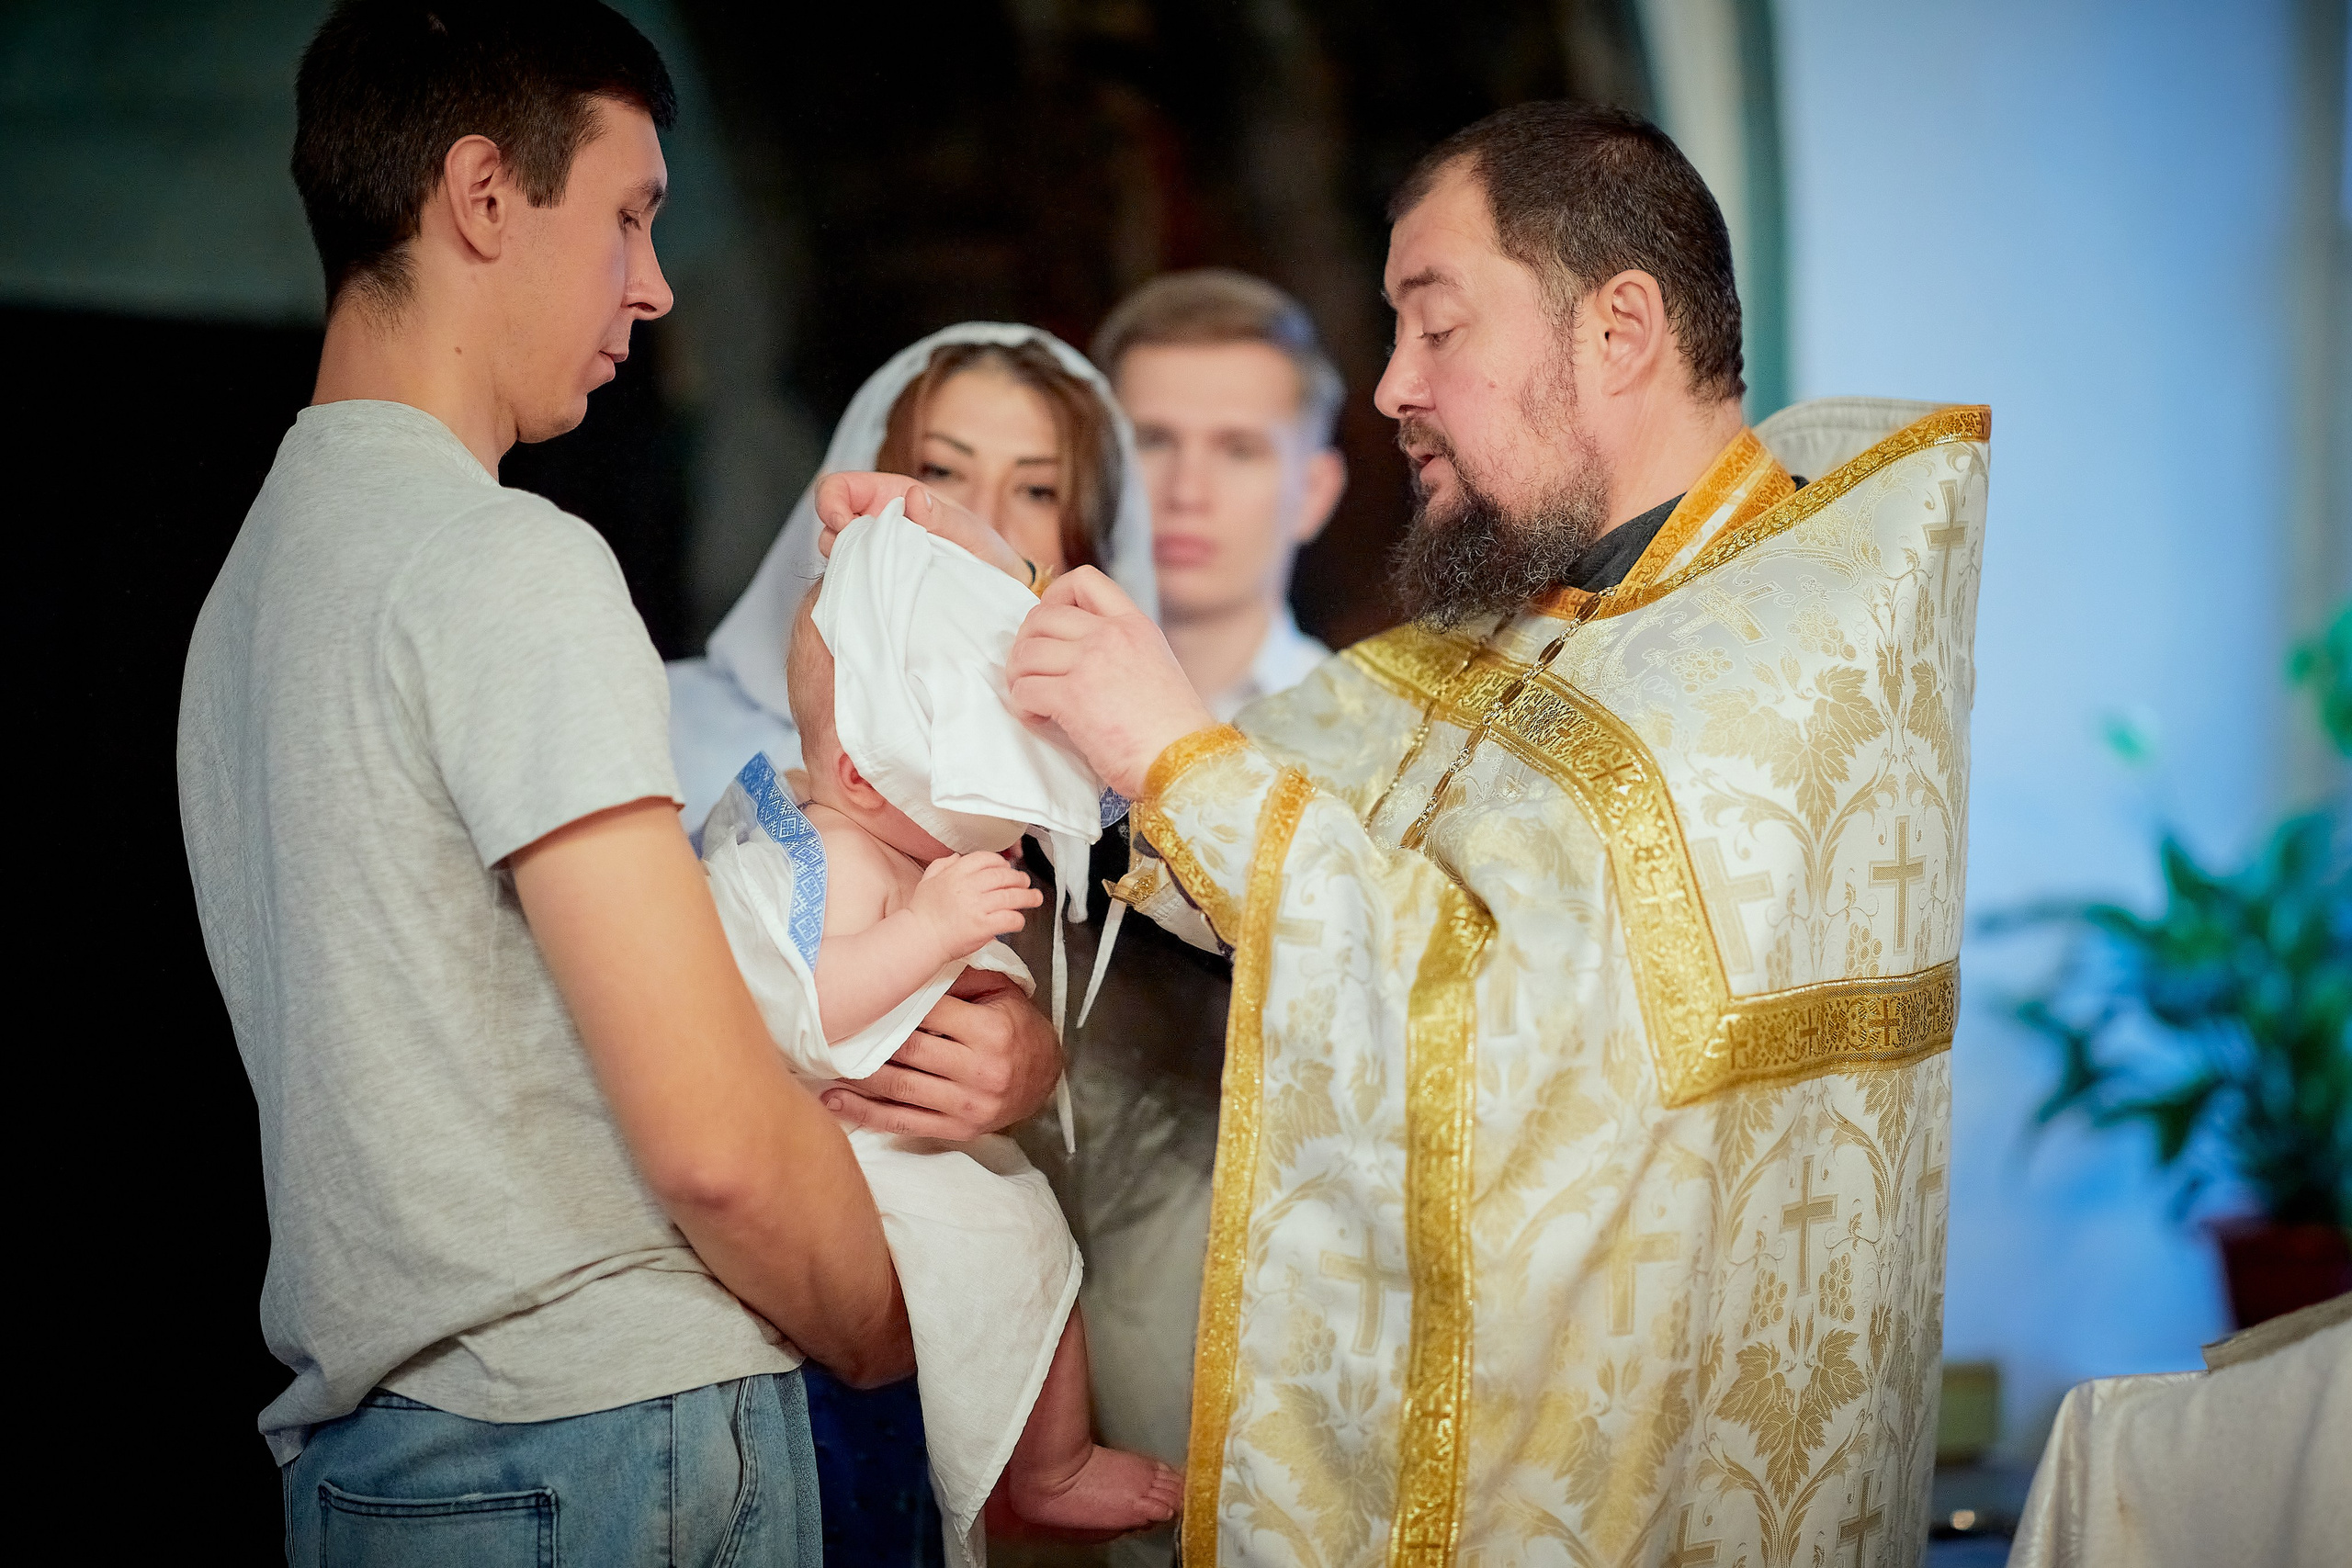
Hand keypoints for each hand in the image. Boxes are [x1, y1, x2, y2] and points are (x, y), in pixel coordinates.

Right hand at [814, 472, 1028, 581]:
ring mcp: (876, 553)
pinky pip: (852, 582)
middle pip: (830, 523)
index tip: (843, 525)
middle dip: (836, 539)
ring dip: (848, 566)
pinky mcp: (877, 582)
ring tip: (880, 580)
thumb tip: (915, 497)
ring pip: (837, 554)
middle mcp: (878, 521)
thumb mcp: (971, 531)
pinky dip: (857, 587)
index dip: (831, 501)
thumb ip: (943, 516)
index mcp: (894, 496)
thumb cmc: (985, 552)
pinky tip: (880, 596)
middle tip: (864, 561)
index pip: (842, 487)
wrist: (996, 588)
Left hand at [820, 968, 1062, 1138]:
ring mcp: (965, 1105)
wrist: (1046, 1080)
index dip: (893, 1001)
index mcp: (990, 1032)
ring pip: (898, 1086)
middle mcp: (979, 1070)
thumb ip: (963, 978)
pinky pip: (902, 1122)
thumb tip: (919, 960)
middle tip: (829, 1023)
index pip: (930, 1012)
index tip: (862, 992)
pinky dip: (864, 1113)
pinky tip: (835, 1101)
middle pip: (908, 1049)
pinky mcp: (955, 1129)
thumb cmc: (1018, 1028)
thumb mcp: (1002, 994)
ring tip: (821, 1060)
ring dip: (856, 1074)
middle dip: (867, 1037)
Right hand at [909, 851, 1042, 960]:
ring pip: (1012, 896)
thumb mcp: (927, 881)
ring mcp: (977, 906)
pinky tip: (1018, 920)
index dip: (1001, 862)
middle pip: (1004, 876)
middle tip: (1025, 882)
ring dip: (1028, 897)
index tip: (1007, 867)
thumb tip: (957, 858)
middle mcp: (968, 887)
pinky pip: (1009, 918)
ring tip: (1034, 898)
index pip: (986, 859)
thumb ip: (942, 865)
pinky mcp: (984, 926)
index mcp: (956, 873)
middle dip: (1019, 878)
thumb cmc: (923, 914)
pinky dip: (1018, 919)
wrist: (919, 939)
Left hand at [1007, 567, 1218, 797]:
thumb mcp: (1154, 666)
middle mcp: (1111, 635)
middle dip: (1025, 643)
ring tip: (1033, 698)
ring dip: (1020, 677)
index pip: (1085, 580)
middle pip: (1041, 616)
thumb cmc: (1172, 729)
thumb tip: (1074, 655)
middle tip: (1030, 669)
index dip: (1054, 597)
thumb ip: (1120, 650)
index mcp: (1135, 625)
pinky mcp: (1072, 697)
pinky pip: (1024, 690)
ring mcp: (1090, 663)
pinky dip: (1023, 707)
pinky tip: (1040, 719)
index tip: (1049, 626)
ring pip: (1026, 653)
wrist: (1185, 762)